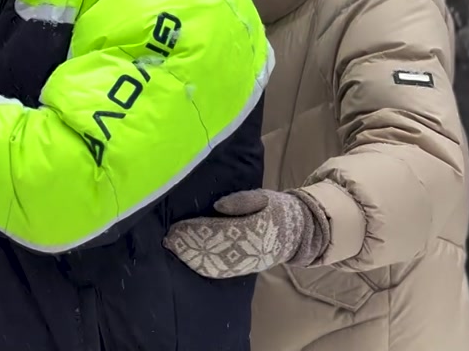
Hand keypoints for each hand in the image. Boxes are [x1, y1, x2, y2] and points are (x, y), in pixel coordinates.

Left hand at [163, 188, 329, 278]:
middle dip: (191, 246)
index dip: (198, 230)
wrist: (300, 233)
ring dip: (193, 259)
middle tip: (168, 239)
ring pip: (218, 264)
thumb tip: (218, 206)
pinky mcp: (247, 268)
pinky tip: (189, 262)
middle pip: (216, 250)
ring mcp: (250, 262)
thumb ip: (242, 200)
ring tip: (173, 249)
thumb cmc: (278, 209)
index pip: (222, 231)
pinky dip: (204, 268)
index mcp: (258, 228)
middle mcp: (252, 249)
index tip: (178, 226)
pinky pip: (223, 271)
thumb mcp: (265, 197)